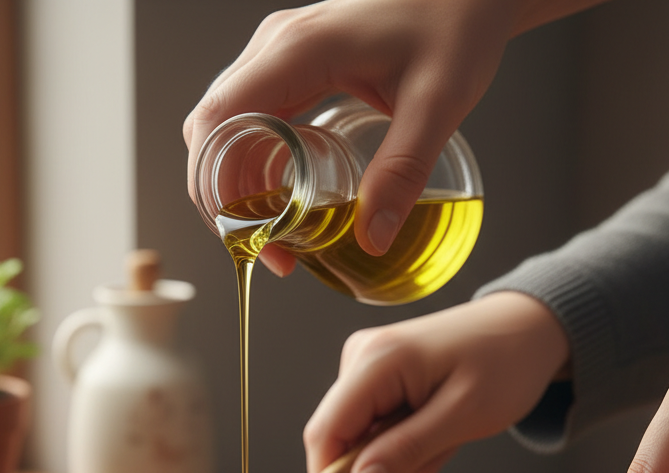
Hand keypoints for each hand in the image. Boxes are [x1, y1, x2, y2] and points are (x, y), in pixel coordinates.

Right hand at [184, 0, 524, 272]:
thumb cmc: (456, 24)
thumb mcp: (437, 104)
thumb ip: (403, 171)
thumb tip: (372, 238)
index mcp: (297, 51)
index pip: (217, 123)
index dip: (215, 187)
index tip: (246, 236)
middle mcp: (275, 50)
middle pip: (212, 134)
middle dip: (227, 201)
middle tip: (266, 250)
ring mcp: (279, 57)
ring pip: (228, 133)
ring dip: (241, 189)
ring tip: (277, 238)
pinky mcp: (294, 69)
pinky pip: (254, 125)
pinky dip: (259, 170)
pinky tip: (287, 203)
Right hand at [303, 291, 570, 472]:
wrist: (525, 328)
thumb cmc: (505, 363)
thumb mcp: (463, 416)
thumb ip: (406, 450)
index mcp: (375, 360)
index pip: (325, 432)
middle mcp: (359, 358)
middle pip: (343, 440)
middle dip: (387, 463)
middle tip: (442, 449)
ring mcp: (364, 366)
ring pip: (361, 441)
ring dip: (403, 454)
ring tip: (447, 432)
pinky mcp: (374, 377)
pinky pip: (374, 429)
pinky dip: (405, 440)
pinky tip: (436, 423)